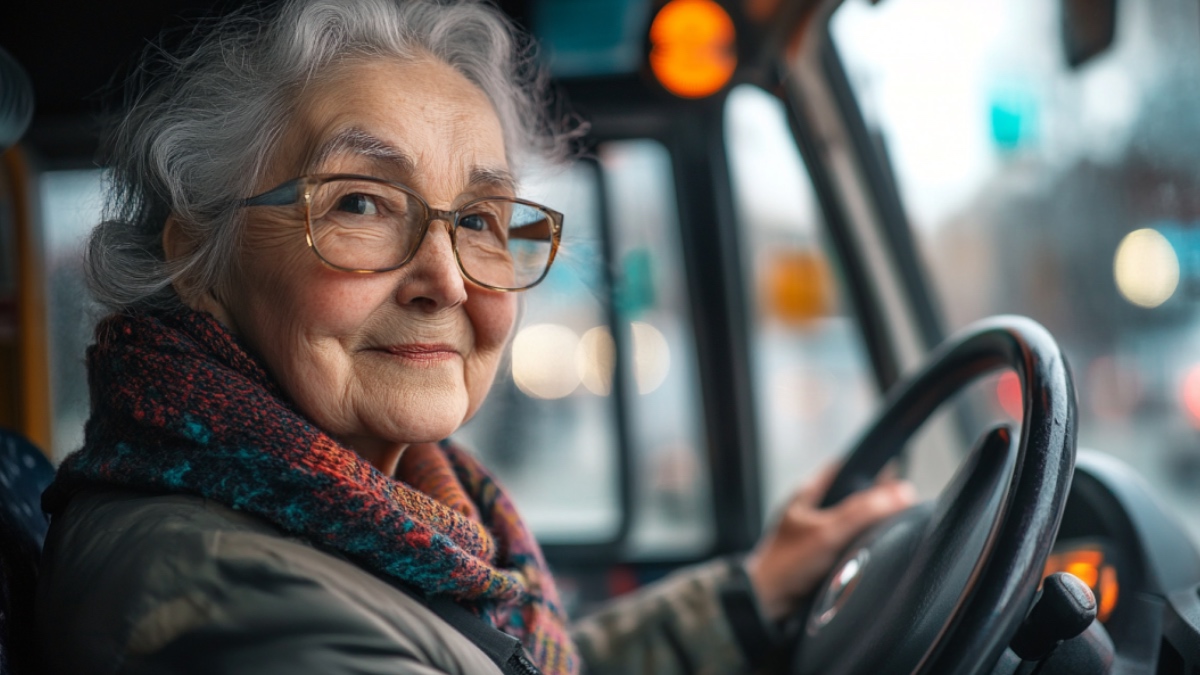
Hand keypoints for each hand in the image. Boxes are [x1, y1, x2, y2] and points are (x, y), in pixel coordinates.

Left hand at [744, 462, 916, 620]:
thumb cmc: (786, 563)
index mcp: (808, 492)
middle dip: (875, 502)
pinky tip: (872, 553)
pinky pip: (849, 544)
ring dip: (869, 527)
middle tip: (900, 507)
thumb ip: (862, 512)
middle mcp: (813, 509)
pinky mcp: (821, 555)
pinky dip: (861, 547)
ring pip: (852, 522)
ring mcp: (816, 532)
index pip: (846, 468)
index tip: (897, 475)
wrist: (767, 603)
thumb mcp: (828, 532)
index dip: (871, 468)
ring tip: (890, 530)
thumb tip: (902, 493)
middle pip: (853, 496)